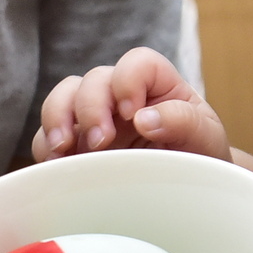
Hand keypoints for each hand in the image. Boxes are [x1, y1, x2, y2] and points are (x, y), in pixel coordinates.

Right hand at [33, 46, 229, 161]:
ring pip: (63, 97)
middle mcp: (122, 94)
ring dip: (57, 118)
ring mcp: (96, 117)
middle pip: (93, 79)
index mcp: (159, 85)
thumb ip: (184, 122)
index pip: (138, 62)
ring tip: (64, 148)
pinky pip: (47, 134)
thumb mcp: (206, 138)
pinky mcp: (76, 143)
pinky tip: (58, 164)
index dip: (128, 81)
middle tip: (100, 141)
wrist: (189, 190)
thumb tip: (144, 119)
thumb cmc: (201, 157)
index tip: (132, 114)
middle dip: (91, 107)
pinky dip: (46, 146)